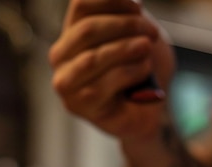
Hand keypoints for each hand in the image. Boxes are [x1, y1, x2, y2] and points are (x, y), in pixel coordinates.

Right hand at [50, 0, 175, 139]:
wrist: (149, 111)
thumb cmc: (141, 71)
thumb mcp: (136, 34)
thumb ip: (125, 13)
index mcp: (71, 34)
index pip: (82, 6)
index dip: (113, 2)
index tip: (139, 8)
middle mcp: (60, 57)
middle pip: (87, 29)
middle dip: (125, 26)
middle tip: (151, 33)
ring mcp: (65, 84)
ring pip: (92, 58)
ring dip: (126, 49)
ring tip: (146, 48)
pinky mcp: (78, 106)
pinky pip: (102, 84)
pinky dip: (129, 72)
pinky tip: (144, 70)